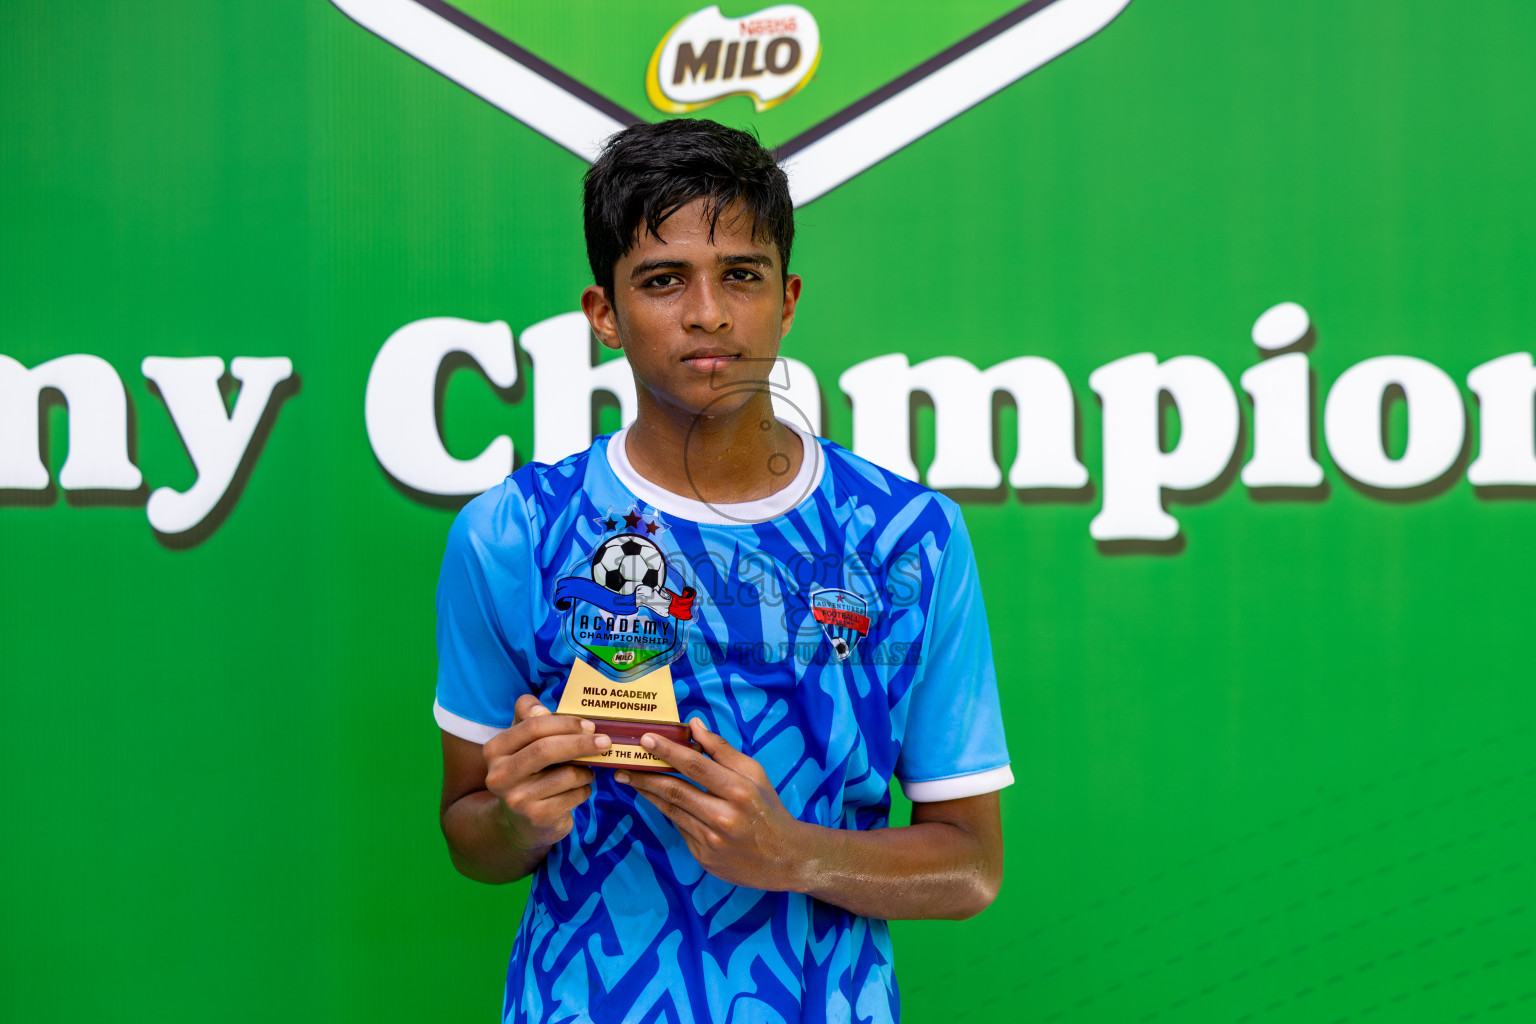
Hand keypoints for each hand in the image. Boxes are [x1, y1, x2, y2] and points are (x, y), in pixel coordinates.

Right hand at [482, 694, 609, 850]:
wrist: (521, 821)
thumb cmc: (529, 771)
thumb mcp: (523, 742)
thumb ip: (529, 717)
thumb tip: (542, 708)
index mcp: (495, 750)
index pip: (532, 726)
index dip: (564, 723)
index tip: (589, 725)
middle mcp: (499, 776)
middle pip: (545, 749)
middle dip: (580, 743)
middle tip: (605, 741)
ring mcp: (517, 800)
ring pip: (566, 775)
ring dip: (585, 771)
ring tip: (586, 772)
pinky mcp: (537, 818)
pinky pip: (574, 795)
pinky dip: (584, 789)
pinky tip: (578, 790)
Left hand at [617, 718, 815, 891]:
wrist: (784, 858)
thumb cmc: (768, 809)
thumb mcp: (754, 774)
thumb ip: (722, 750)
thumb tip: (694, 725)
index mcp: (739, 791)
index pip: (695, 766)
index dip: (668, 751)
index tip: (645, 739)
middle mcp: (724, 817)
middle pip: (675, 790)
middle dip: (645, 775)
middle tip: (623, 763)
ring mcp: (711, 840)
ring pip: (671, 810)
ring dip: (648, 792)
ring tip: (629, 778)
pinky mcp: (703, 857)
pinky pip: (679, 827)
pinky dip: (667, 811)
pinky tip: (655, 798)